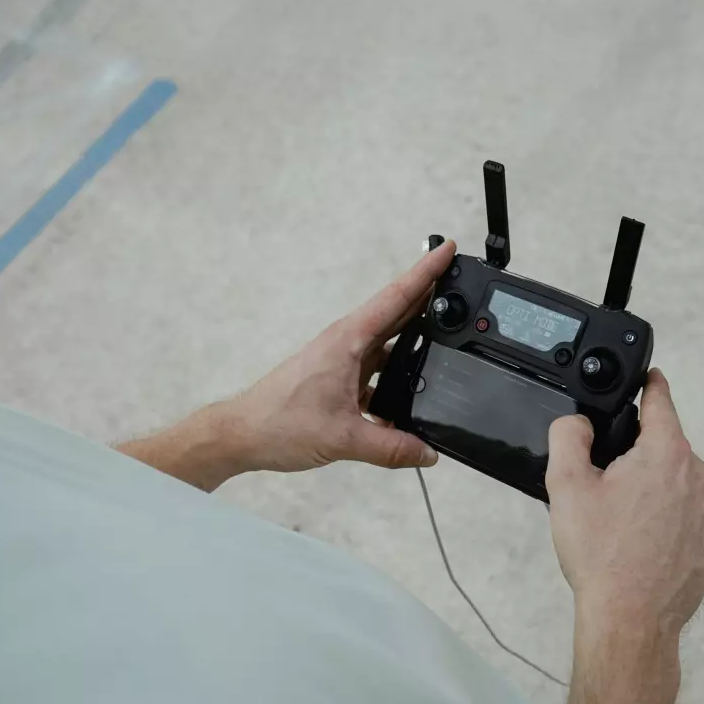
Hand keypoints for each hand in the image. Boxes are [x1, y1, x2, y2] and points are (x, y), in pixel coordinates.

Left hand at [227, 240, 457, 473]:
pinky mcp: (337, 378)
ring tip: (444, 344)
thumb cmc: (279, 423)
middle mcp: (346, 343)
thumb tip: (427, 453)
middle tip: (459, 286)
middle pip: (397, 314)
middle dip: (429, 300)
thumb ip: (390, 447)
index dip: (425, 272)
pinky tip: (408, 396)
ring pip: (388, 345)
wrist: (243, 434)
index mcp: (348, 340)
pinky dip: (394, 378)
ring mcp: (341, 359)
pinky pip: (375, 370)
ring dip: (413, 344)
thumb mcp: (344, 439)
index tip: (448, 250)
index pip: (396, 297)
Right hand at [545, 369, 703, 640]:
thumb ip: (568, 437)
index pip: (662, 402)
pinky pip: (688, 521)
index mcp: (667, 454)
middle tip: (606, 490)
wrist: (630, 620)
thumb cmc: (602, 556)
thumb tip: (577, 422)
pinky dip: (668, 525)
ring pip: (677, 487)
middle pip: (666, 450)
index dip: (651, 385)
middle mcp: (699, 479)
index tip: (651, 376)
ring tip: (622, 527)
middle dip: (638, 460)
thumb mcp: (566, 486)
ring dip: (654, 494)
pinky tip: (641, 547)